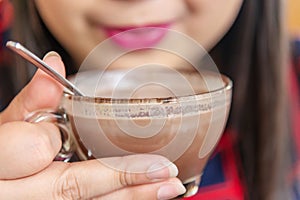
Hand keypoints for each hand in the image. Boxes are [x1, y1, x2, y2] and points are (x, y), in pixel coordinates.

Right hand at [0, 52, 185, 199]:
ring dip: (131, 196)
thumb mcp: (7, 127)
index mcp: (3, 165)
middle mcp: (19, 196)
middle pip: (73, 188)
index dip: (49, 137)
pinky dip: (119, 198)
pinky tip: (145, 193)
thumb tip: (54, 64)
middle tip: (164, 169)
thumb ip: (31, 100)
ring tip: (168, 186)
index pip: (35, 149)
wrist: (0, 184)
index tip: (69, 126)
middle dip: (123, 177)